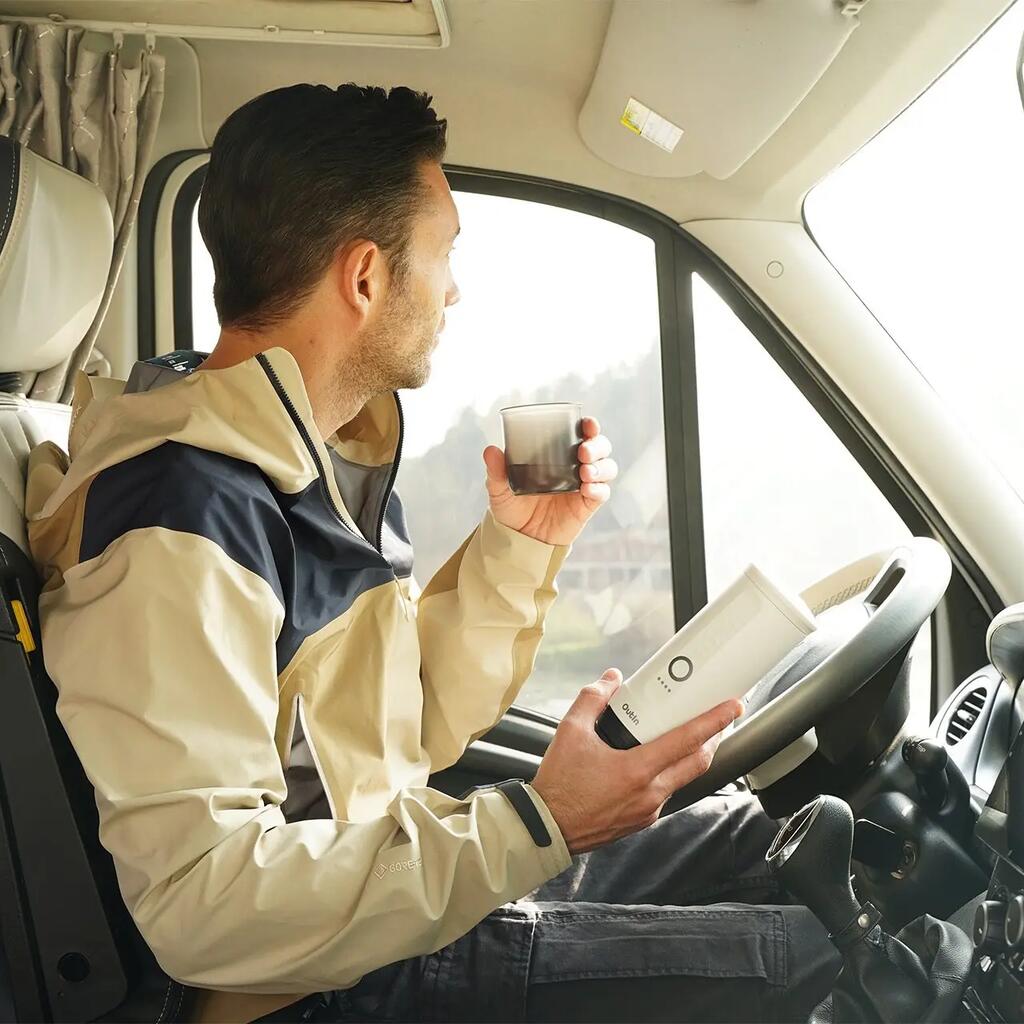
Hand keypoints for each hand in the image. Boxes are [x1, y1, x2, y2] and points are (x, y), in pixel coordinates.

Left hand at [482, 417, 617, 545]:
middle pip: (601, 448)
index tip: (587, 423)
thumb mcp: (500, 489)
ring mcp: (583, 486)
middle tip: (583, 451)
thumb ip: (497, 471)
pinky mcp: (586, 506)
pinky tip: (587, 489)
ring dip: (601, 466)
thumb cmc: (512, 509)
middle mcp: (575, 467)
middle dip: (597, 445)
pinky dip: (599, 489)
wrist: (519, 539)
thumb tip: (490, 450)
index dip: (589, 426)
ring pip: (607, 468)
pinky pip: (602, 493)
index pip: (581, 434)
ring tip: (585, 472)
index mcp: (559, 455)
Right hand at [531, 670, 741, 853]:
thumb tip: (611, 679)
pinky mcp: (642, 820)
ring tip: (690, 736)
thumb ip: (593, 699)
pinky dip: (671, 773)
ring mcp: (649, 809)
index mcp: (637, 770)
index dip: (714, 720)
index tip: (732, 706)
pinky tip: (659, 761)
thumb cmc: (559, 784)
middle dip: (715, 737)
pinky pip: (667, 792)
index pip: (687, 740)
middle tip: (720, 718)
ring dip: (693, 756)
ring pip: (684, 778)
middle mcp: (650, 793)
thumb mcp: (570, 731)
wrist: (549, 827)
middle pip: (699, 762)